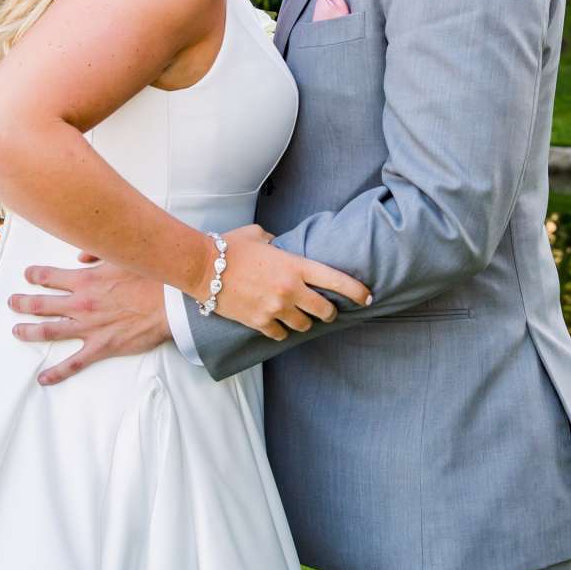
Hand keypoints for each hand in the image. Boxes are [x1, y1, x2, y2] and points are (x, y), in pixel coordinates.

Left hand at [10, 257, 171, 384]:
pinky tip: (43, 378)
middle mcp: (80, 304)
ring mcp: (88, 328)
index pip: (49, 277)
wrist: (170, 302)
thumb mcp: (122, 256)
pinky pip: (74, 363)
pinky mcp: (100, 347)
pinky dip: (57, 373)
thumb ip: (96, 254)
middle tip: (13, 303)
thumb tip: (80, 257)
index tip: (28, 276)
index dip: (34, 276)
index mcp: (84, 281)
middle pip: (41, 304)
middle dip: (22, 303)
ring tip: (17, 331)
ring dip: (29, 332)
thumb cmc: (150, 278)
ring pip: (49, 331)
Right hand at [213, 224, 369, 339]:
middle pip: (325, 310)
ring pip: (304, 326)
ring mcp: (275, 308)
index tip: (368, 297)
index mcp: (295, 265)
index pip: (336, 280)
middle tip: (327, 311)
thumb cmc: (230, 247)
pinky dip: (281, 331)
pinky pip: (280, 334)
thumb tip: (284, 246)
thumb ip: (279, 242)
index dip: (357, 291)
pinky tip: (276, 324)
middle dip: (329, 312)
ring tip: (298, 316)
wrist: (202, 267)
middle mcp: (290, 289)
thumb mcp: (260, 235)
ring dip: (304, 322)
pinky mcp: (259, 323)